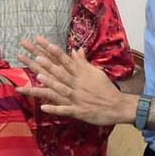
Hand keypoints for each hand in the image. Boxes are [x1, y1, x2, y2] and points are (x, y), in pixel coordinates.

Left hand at [16, 36, 134, 125]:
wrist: (118, 106)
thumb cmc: (106, 89)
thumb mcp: (96, 73)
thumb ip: (83, 62)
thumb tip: (76, 50)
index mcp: (81, 74)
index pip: (66, 60)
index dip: (56, 52)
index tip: (46, 43)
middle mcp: (78, 84)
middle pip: (61, 73)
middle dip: (48, 65)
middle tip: (36, 56)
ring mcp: (77, 98)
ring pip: (61, 89)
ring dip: (50, 83)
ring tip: (38, 77)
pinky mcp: (78, 111)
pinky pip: (64, 110)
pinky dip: (54, 109)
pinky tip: (43, 107)